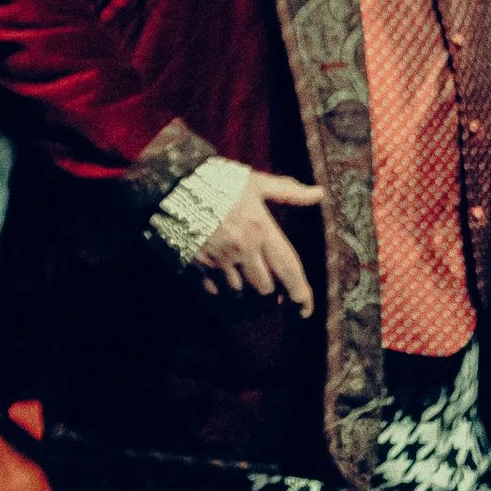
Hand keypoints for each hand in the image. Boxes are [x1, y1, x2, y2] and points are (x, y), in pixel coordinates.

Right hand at [193, 170, 325, 316]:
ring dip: (250, 305)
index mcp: (260, 229)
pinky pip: (215, 294)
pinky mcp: (195, 265)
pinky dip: (225, 301)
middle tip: (276, 302)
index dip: (301, 296)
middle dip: (274, 300)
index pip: (289, 271)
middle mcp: (241, 249)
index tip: (304, 310)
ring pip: (241, 297)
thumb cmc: (218, 181)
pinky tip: (229, 301)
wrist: (171, 182)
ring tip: (254, 307)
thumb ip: (287, 191)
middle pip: (266, 290)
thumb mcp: (255, 182)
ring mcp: (217, 260)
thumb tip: (320, 193)